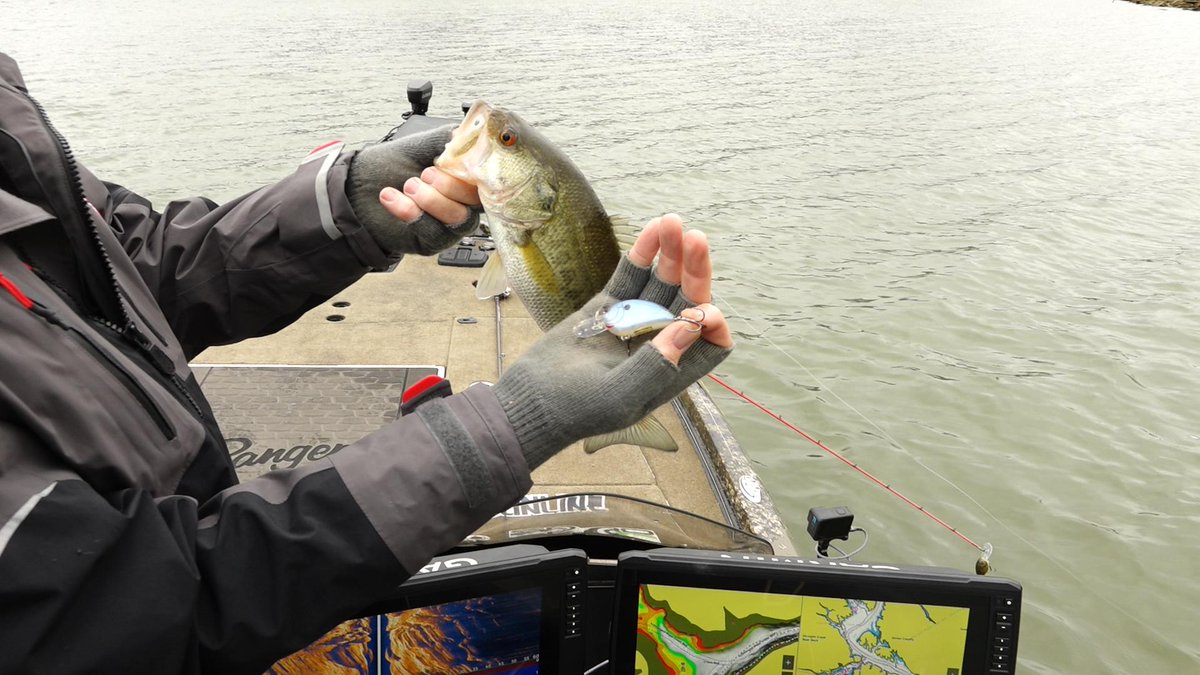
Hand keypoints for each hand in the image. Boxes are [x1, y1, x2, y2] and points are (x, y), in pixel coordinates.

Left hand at [346, 126, 482, 255]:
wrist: (357, 189)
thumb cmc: (390, 166)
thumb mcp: (418, 146)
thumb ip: (443, 139)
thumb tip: (464, 132)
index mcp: (465, 177)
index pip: (487, 177)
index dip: (479, 170)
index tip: (463, 160)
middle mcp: (463, 202)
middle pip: (477, 200)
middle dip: (452, 186)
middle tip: (426, 173)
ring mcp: (450, 224)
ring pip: (458, 218)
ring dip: (433, 200)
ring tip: (409, 185)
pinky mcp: (433, 242)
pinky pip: (434, 232)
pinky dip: (411, 213)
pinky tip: (391, 197)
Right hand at [492, 213, 732, 467]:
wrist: (530, 399)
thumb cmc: (576, 409)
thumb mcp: (619, 396)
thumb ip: (656, 365)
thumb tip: (693, 325)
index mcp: (672, 371)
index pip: (711, 342)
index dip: (714, 324)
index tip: (702, 310)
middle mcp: (660, 344)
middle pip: (689, 301)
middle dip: (695, 271)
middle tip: (696, 239)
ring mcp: (635, 322)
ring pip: (662, 282)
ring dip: (671, 253)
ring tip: (671, 221)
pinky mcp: (609, 307)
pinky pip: (631, 276)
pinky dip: (642, 254)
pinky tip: (652, 230)